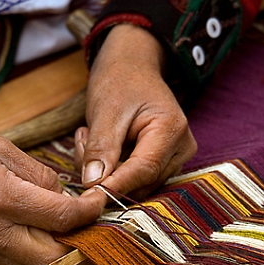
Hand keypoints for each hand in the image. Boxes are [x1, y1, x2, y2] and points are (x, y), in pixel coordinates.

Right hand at [0, 116, 105, 264]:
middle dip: (81, 239)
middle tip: (87, 224)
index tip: (98, 202)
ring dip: (57, 261)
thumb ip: (38, 173)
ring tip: (64, 241)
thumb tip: (64, 193)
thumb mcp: (0, 146)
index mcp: (4, 196)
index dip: (91, 209)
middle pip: (55, 253)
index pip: (64, 215)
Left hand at [75, 24, 196, 199]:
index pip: (144, 169)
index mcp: (172, 129)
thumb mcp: (106, 110)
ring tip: (90, 137)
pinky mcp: (162, 162)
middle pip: (141, 181)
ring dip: (106, 170)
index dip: (116, 185)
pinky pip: (134, 178)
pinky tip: (101, 145)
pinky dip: (112, 168)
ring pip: (135, 184)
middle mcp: (181, 148)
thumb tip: (94, 184)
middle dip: (106, 172)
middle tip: (82, 141)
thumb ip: (101, 148)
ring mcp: (174, 157)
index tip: (89, 196)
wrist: (132, 67)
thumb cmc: (120, 81)